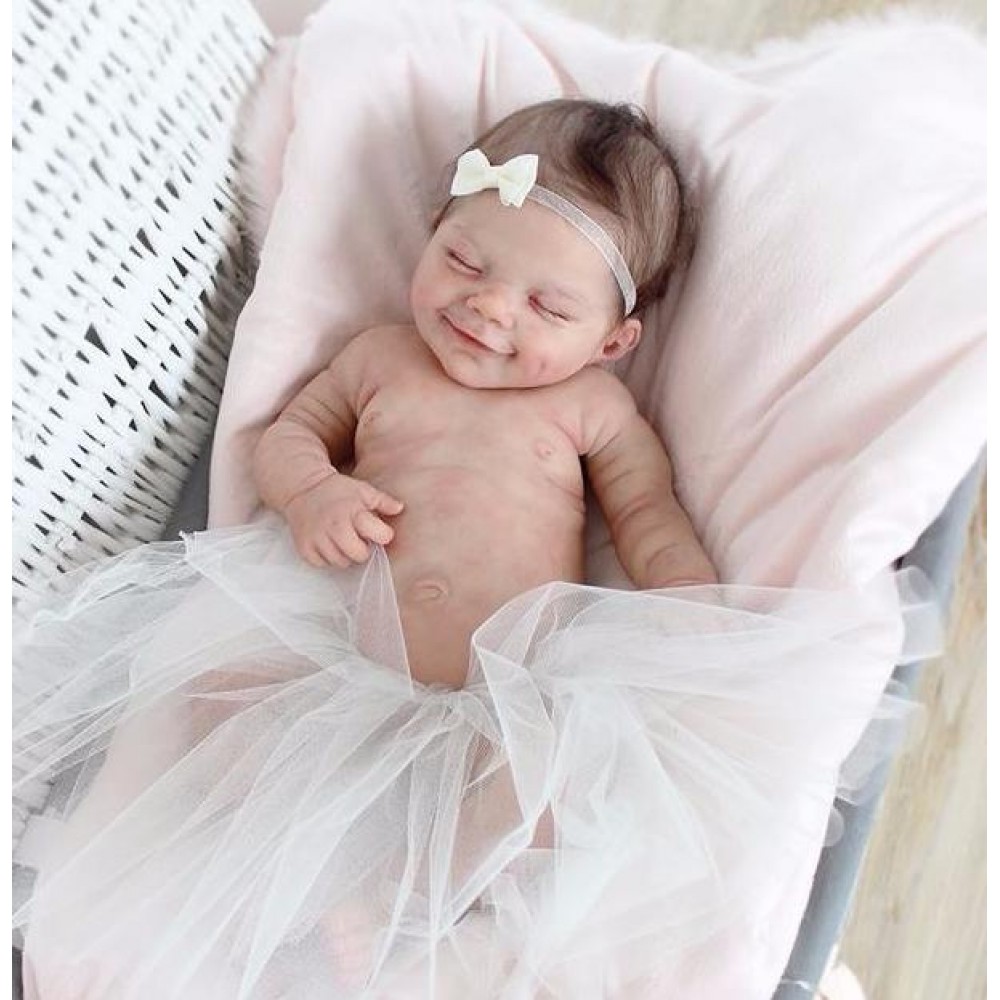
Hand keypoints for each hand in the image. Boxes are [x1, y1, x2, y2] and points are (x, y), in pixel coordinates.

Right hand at [284, 473, 403, 567]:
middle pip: (359, 555)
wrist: (304, 489)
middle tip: (358, 539)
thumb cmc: (338, 490)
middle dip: (362, 550)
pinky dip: (327, 558)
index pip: (380, 536)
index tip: (378, 530)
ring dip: (345, 555)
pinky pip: (322, 564)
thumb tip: (400, 508)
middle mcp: (334, 526)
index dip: (382, 535)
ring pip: (341, 562)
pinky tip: (328, 543)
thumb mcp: (363, 490)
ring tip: (342, 540)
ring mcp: (317, 538)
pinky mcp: (305, 548)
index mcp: (352, 511)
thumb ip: (383, 501)